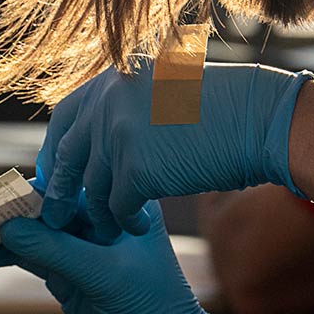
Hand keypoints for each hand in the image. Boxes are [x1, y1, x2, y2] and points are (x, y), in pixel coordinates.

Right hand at [0, 201, 248, 313]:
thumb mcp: (108, 278)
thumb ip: (58, 250)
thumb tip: (9, 228)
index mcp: (120, 207)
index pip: (65, 189)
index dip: (24, 195)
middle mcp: (100, 221)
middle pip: (42, 208)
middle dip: (4, 215)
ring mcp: (82, 249)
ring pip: (31, 233)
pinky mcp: (69, 276)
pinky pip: (30, 258)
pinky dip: (4, 258)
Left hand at [36, 60, 313, 234]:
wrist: (259, 117)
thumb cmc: (223, 109)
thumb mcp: (161, 95)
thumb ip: (126, 111)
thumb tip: (96, 143)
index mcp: (110, 82)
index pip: (65, 120)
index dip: (55, 152)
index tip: (53, 176)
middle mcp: (106, 105)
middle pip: (68, 159)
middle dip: (61, 193)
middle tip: (57, 217)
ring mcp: (118, 137)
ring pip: (91, 190)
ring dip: (96, 216)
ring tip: (106, 232)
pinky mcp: (137, 169)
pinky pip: (117, 208)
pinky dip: (125, 223)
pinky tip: (138, 228)